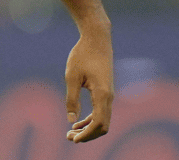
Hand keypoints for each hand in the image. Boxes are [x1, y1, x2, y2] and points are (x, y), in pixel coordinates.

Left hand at [64, 28, 113, 142]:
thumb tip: (71, 120)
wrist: (96, 38)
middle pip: (103, 126)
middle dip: (87, 135)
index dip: (86, 135)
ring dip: (89, 129)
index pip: (97, 123)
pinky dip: (91, 120)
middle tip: (69, 138)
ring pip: (103, 120)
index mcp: (102, 94)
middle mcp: (109, 97)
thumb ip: (72, 98)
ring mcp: (109, 94)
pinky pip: (101, 111)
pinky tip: (78, 121)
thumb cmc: (82, 54)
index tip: (72, 139)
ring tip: (71, 132)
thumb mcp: (71, 75)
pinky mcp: (106, 90)